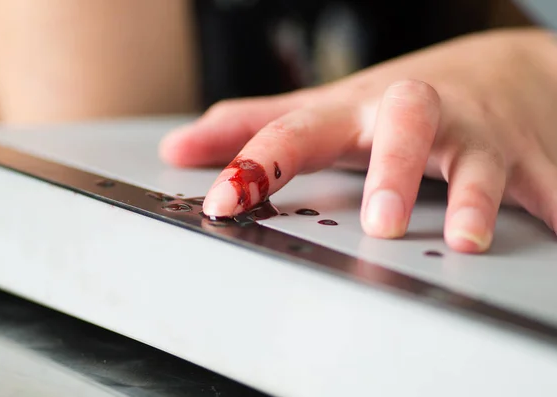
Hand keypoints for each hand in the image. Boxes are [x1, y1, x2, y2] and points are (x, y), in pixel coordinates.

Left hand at [159, 28, 556, 253]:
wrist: (494, 71)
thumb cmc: (394, 103)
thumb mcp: (324, 111)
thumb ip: (252, 129)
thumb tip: (179, 149)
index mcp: (357, 111)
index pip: (299, 130)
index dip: (255, 164)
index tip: (220, 203)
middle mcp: (416, 118)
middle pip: (405, 127)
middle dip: (393, 170)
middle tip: (377, 222)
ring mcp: (477, 137)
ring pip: (480, 161)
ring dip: (476, 196)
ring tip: (466, 239)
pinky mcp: (529, 160)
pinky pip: (546, 186)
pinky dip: (553, 209)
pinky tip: (552, 233)